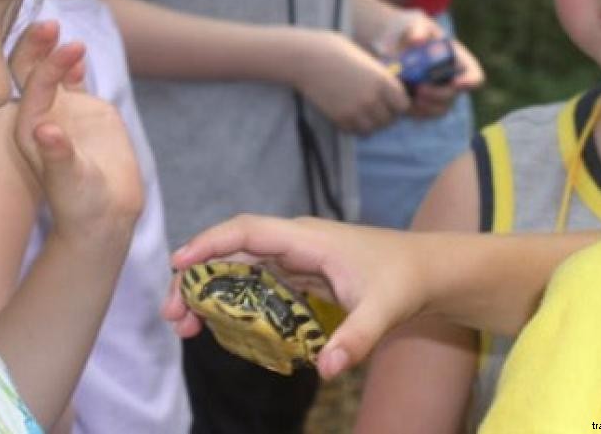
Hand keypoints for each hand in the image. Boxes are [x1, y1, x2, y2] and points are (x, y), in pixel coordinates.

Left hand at [11, 22, 142, 250]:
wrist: (105, 214)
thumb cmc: (81, 202)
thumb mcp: (69, 180)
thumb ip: (57, 155)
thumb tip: (46, 130)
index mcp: (29, 129)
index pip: (34, 87)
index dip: (48, 65)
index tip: (70, 49)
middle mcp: (41, 115)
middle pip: (30, 71)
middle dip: (36, 47)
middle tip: (51, 25)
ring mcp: (63, 111)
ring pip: (50, 71)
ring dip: (53, 51)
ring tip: (67, 36)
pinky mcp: (86, 112)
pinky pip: (72, 81)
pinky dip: (72, 64)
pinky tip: (78, 53)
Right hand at [163, 215, 428, 379]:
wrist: (426, 270)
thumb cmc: (405, 279)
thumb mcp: (384, 310)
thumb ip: (357, 338)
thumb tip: (326, 369)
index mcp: (307, 238)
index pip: (248, 231)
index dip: (210, 243)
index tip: (179, 264)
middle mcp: (295, 242)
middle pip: (233, 249)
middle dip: (198, 276)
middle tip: (173, 315)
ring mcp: (295, 257)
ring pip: (240, 265)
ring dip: (210, 290)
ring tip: (185, 325)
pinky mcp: (299, 273)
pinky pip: (255, 281)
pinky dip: (232, 298)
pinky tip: (220, 323)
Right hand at [294, 31, 409, 134]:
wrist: (308, 58)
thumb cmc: (337, 52)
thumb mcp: (366, 61)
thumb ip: (381, 78)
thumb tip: (392, 94)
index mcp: (383, 80)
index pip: (403, 106)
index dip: (397, 105)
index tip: (389, 101)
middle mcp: (372, 98)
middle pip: (389, 120)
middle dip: (383, 116)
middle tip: (372, 107)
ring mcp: (356, 110)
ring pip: (372, 129)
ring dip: (368, 123)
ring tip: (360, 112)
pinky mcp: (340, 118)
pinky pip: (354, 131)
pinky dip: (352, 126)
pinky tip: (346, 113)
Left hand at [379, 11, 484, 118]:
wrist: (391, 44)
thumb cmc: (410, 30)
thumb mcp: (415, 23)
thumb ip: (418, 30)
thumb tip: (417, 41)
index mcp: (459, 61)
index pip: (475, 76)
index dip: (470, 82)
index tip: (456, 83)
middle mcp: (452, 81)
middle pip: (454, 95)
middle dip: (438, 95)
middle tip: (420, 89)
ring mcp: (438, 95)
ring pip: (440, 109)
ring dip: (426, 107)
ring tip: (410, 96)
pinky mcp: (422, 104)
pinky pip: (422, 114)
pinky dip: (413, 110)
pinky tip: (401, 101)